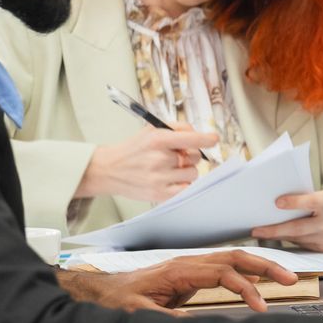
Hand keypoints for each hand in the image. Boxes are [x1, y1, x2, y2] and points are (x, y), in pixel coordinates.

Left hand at [60, 250, 298, 315]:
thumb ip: (164, 318)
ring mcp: (192, 267)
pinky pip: (226, 269)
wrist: (103, 292)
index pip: (224, 273)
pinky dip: (246, 273)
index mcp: (180, 270)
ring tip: (284, 278)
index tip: (260, 306)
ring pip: (233, 259)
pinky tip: (257, 282)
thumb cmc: (117, 300)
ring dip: (260, 266)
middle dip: (265, 265)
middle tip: (290, 279)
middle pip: (236, 257)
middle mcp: (189, 263)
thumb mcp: (136, 312)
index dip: (245, 288)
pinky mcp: (192, 275)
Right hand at [77, 127, 218, 202]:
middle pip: (196, 157)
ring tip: (170, 168)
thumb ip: (177, 128)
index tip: (214, 139)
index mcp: (158, 139)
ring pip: (193, 173)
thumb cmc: (134, 149)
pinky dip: (183, 184)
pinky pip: (186, 188)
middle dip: (190, 156)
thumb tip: (199, 134)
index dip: (207, 139)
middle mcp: (159, 159)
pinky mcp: (159, 194)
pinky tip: (172, 179)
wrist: (108, 170)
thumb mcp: (151, 130)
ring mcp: (159, 178)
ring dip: (187, 170)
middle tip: (175, 156)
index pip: (191, 139)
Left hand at [252, 189, 322, 251]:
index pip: (312, 202)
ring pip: (297, 239)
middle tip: (256, 231)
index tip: (277, 202)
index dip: (294, 203)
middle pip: (299, 228)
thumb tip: (278, 204)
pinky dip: (289, 239)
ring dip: (278, 236)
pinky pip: (302, 244)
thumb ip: (306, 198)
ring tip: (262, 233)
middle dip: (275, 230)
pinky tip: (279, 236)